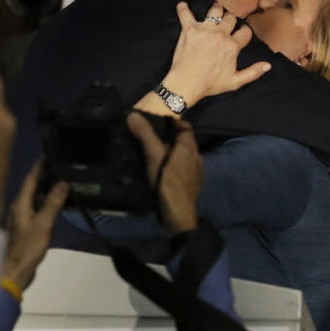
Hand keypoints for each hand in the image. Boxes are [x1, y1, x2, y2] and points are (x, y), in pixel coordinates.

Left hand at [1, 163, 68, 292]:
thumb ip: (53, 203)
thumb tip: (63, 182)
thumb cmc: (27, 247)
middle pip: (32, 187)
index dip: (39, 166)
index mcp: (20, 203)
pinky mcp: (26, 229)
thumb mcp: (43, 224)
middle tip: (61, 166)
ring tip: (62, 181)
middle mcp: (19, 207)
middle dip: (45, 176)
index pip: (30, 179)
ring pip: (35, 198)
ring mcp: (22, 219)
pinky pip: (38, 209)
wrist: (15, 272)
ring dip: (47, 189)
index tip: (50, 154)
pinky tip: (58, 205)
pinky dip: (47, 203)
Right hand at [127, 112, 202, 232]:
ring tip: (151, 153)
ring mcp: (195, 173)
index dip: (172, 122)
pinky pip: (182, 168)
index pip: (185, 126)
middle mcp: (196, 157)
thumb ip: (145, 135)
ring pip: (183, 156)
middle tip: (149, 137)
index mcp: (189, 148)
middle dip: (168, 137)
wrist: (179, 215)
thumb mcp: (154, 156)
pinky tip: (160, 171)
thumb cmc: (167, 182)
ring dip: (170, 152)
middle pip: (183, 141)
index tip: (156, 122)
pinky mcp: (191, 185)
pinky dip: (172, 165)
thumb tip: (133, 114)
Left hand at [161, 2, 269, 106]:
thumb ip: (253, 72)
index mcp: (232, 46)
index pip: (245, 31)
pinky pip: (185, 14)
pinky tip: (182, 5)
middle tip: (227, 21)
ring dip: (216, 10)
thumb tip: (268, 65)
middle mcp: (220, 34)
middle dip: (230, 19)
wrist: (186, 83)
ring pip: (214, 11)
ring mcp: (204, 30)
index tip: (241, 33)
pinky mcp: (189, 29)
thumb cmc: (210, 84)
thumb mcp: (235, 82)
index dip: (244, 32)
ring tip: (215, 10)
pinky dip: (183, 8)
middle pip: (230, 18)